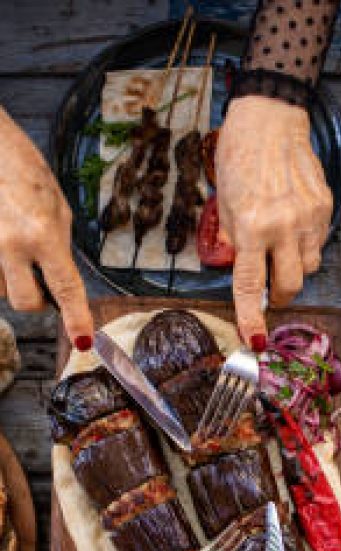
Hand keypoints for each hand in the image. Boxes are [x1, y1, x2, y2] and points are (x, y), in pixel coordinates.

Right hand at [0, 108, 92, 341]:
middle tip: (40, 275)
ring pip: (1, 289)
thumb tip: (60, 283)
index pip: (65, 289)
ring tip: (11, 240)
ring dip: (10, 277)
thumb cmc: (24, 170)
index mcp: (42, 233)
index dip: (76, 318)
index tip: (82, 340)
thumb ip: (59, 249)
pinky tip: (1, 240)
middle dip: (37, 298)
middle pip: (27, 302)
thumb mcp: (57, 208)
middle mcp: (9, 244)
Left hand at [216, 96, 332, 341]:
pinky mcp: (326, 208)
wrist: (272, 117)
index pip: (251, 285)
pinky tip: (295, 224)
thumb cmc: (240, 153)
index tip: (256, 340)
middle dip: (281, 296)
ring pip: (309, 267)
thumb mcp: (224, 199)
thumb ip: (232, 237)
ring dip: (295, 268)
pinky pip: (319, 242)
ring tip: (283, 248)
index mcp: (252, 226)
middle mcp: (283, 226)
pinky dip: (307, 243)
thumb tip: (238, 263)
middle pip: (291, 285)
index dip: (252, 317)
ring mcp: (309, 218)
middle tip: (273, 293)